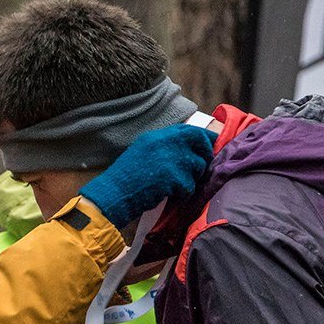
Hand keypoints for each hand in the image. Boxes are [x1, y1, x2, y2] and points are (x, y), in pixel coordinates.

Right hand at [79, 124, 213, 228]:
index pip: (188, 129)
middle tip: (202, 167)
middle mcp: (165, 142)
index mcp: (157, 136)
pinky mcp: (173, 176)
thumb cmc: (125, 178)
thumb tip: (187, 150)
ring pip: (197, 166)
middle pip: (198, 141)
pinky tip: (168, 194)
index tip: (209, 144)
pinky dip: (182, 193)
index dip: (202, 137)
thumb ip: (163, 147)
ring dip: (190, 179)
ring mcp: (171, 158)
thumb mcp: (142, 151)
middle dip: (204, 154)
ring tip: (173, 185)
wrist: (114, 193)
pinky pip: (189, 185)